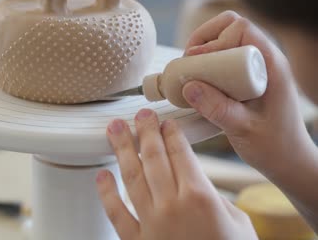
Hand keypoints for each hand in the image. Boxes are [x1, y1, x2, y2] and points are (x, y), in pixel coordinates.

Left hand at [96, 109, 256, 239]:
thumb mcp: (237, 222)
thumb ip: (214, 197)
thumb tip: (197, 183)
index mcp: (200, 197)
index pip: (181, 154)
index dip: (171, 134)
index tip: (165, 121)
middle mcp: (172, 206)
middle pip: (154, 158)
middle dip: (146, 132)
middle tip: (140, 114)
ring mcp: (151, 224)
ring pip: (132, 177)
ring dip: (122, 149)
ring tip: (115, 129)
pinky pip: (116, 213)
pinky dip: (106, 192)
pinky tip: (101, 175)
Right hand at [182, 11, 313, 175]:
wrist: (289, 161)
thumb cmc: (274, 147)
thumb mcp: (243, 129)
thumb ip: (217, 108)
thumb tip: (189, 86)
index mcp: (271, 65)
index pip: (241, 29)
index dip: (214, 40)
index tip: (196, 63)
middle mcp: (266, 60)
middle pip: (231, 26)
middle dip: (204, 39)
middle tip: (189, 63)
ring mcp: (258, 67)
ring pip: (227, 39)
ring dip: (205, 50)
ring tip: (191, 72)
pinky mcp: (249, 77)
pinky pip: (227, 57)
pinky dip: (209, 63)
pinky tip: (200, 82)